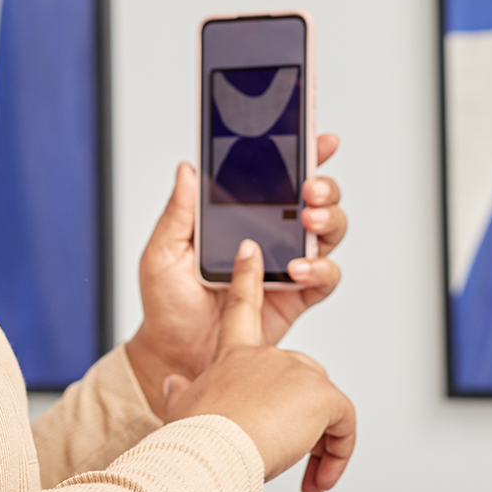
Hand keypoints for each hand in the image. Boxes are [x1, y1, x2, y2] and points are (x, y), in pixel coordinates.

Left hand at [124, 134, 346, 415]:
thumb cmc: (167, 302)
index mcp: (241, 216)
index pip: (278, 177)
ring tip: (308, 221)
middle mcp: (270, 234)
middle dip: (322, 185)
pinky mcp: (296, 297)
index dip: (303, 154)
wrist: (175, 353)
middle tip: (309, 189)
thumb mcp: (163, 251)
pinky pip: (325, 277)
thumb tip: (188, 168)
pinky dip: (320, 268)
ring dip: (327, 220)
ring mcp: (286, 264)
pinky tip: (298, 268)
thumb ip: (179, 212)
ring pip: (328, 232)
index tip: (319, 138)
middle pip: (315, 199)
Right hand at [159, 239, 355, 491]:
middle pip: (303, 377)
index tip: (251, 249)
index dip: (247, 277)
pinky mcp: (323, 393)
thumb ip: (181, 393)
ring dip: (320, 443)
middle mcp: (266, 354)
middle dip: (302, 416)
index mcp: (232, 355)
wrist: (208, 452)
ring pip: (325, 407)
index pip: (241, 306)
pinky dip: (338, 455)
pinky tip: (318, 476)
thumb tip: (171, 385)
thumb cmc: (192, 437)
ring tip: (300, 471)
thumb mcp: (182, 410)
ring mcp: (298, 369)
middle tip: (286, 451)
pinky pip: (344, 426)